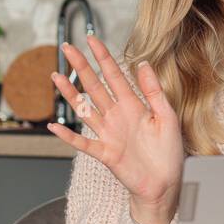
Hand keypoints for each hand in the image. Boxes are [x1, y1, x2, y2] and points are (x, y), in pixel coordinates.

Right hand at [47, 35, 184, 223]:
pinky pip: (83, 143)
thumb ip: (154, 91)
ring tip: (56, 76)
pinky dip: (68, 136)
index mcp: (134, 106)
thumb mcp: (167, 117)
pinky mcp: (105, 153)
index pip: (115, 76)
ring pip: (85, 110)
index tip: (92, 39)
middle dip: (82, 67)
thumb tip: (143, 63)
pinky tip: (54, 126)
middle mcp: (118, 117)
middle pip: (95, 87)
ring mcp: (109, 134)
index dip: (103, 57)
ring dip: (70, 94)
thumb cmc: (169, 152)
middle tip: (67, 47)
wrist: (166, 183)